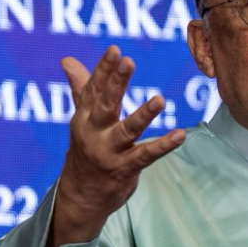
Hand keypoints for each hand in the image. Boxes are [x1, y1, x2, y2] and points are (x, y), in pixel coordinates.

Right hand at [47, 46, 184, 246]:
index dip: (103, 70)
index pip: (93, 89)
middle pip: (105, 104)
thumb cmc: (86, 151)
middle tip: (128, 61)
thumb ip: (80, 89)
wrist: (81, 196)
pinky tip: (180, 135)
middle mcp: (94, 133)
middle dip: (116, 82)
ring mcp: (109, 152)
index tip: (115, 50)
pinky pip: (146, 156)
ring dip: (143, 115)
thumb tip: (67, 60)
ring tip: (160, 99)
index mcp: (84, 117)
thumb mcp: (81, 119)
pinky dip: (164, 145)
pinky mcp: (125, 169)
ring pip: (127, 130)